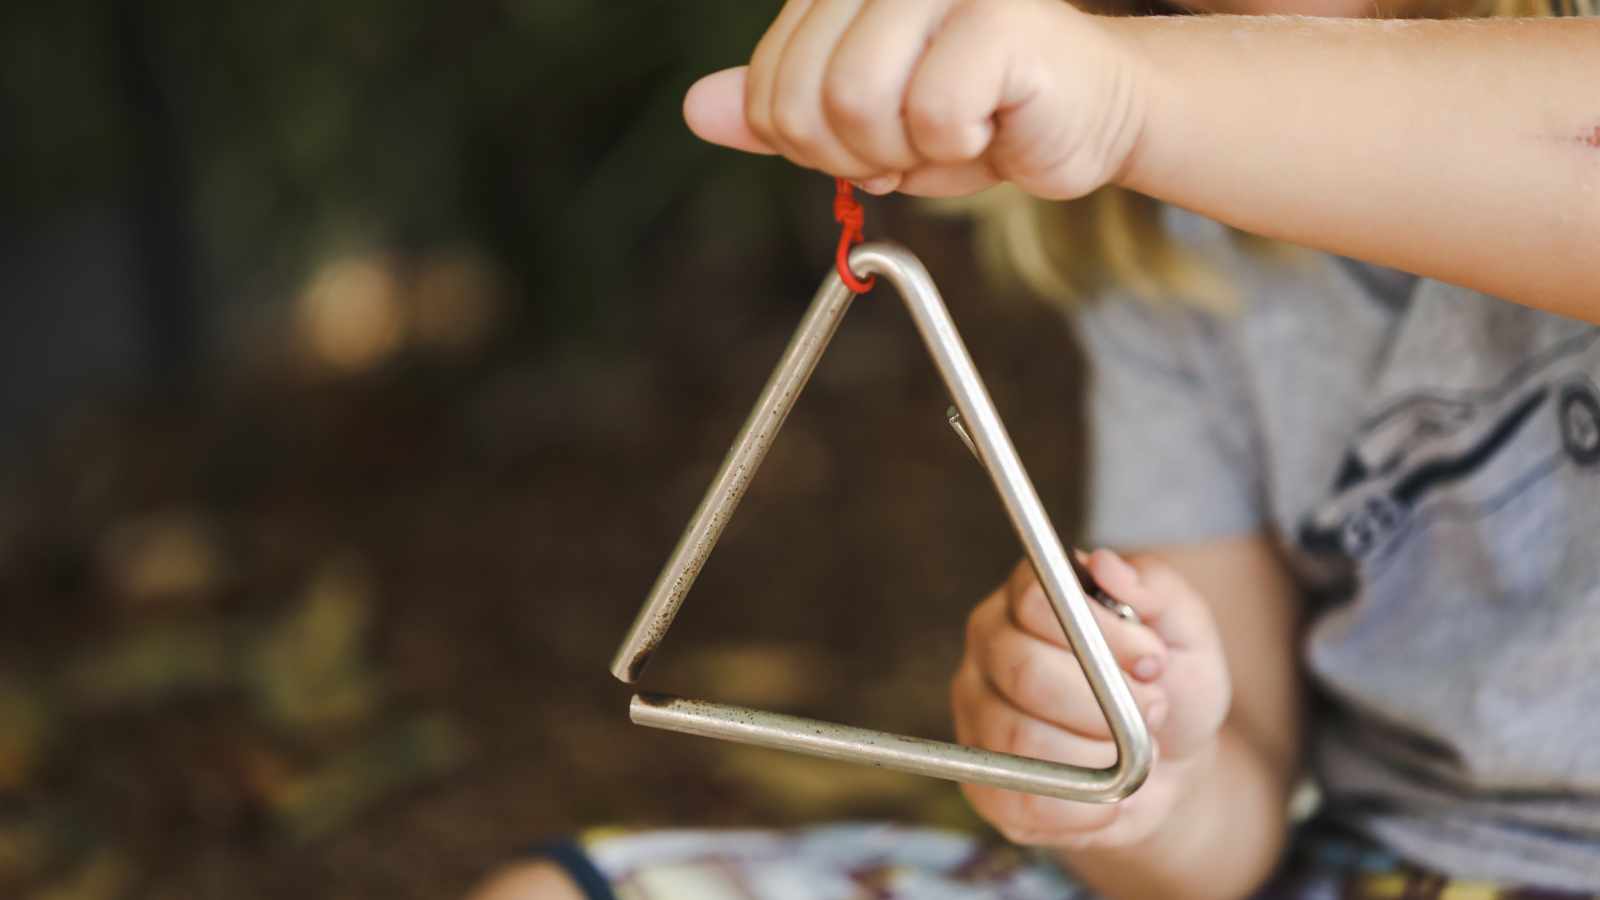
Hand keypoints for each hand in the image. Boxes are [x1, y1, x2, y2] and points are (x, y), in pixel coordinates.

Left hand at [681, 0, 1152, 198]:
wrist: (1084, 115)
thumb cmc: (976, 113)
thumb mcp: (859, 123)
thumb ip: (780, 112)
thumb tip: (697, 110)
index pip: (769, 88)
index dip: (811, 146)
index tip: (868, 142)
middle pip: (805, 100)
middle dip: (855, 156)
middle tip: (911, 146)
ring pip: (857, 104)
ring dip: (904, 152)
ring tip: (950, 131)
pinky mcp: (996, 16)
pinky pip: (933, 115)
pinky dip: (959, 147)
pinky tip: (992, 120)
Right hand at [950, 549, 1231, 848]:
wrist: (1168, 760)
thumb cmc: (1168, 683)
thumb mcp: (1185, 630)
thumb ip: (1155, 588)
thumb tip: (1106, 565)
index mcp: (1028, 598)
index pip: (1034, 600)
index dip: (1100, 635)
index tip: (1153, 662)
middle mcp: (989, 650)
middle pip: (1022, 670)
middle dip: (1104, 703)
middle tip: (1151, 712)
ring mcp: (976, 715)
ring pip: (1019, 737)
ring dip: (1097, 755)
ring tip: (1133, 752)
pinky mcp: (982, 780)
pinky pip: (1018, 798)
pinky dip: (1081, 807)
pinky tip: (1111, 794)